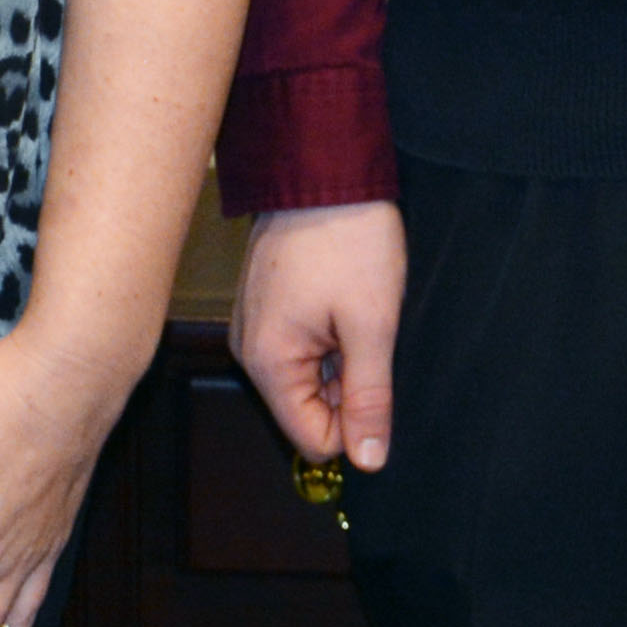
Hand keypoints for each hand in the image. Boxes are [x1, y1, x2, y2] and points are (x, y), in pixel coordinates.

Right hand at [233, 200, 401, 474]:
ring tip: (353, 306)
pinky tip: (341, 296)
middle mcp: (250, 350)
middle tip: (365, 331)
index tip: (376, 378)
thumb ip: (368, 399)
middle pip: (308, 408)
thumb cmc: (347, 237)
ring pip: (309, 376)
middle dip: (347, 383)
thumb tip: (368, 460)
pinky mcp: (266, 306)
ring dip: (341, 355)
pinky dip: (329, 333)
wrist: (323, 166)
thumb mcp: (372, 324)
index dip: (354, 423)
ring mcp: (255, 325)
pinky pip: (300, 346)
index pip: (311, 439)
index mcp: (268, 362)